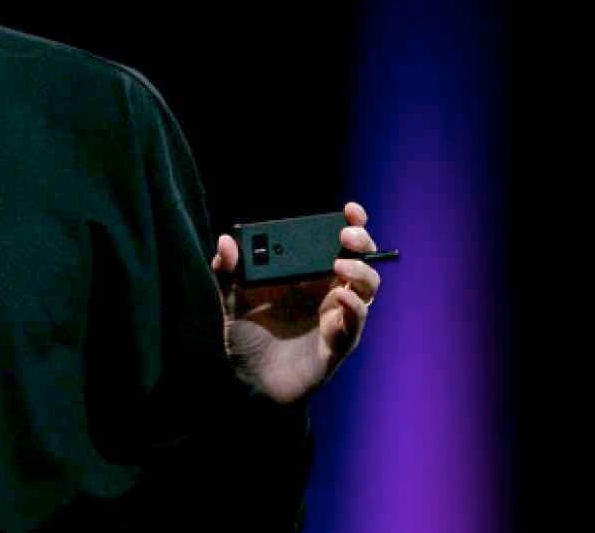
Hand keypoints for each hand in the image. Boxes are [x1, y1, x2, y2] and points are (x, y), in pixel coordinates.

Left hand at [210, 201, 380, 403]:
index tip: (350, 209)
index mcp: (310, 275)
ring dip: (360, 273)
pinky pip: (356, 322)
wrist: (251, 384)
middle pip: (362, 259)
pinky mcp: (339, 343)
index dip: (351, 223)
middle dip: (361, 241)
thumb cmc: (248, 339)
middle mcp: (329, 291)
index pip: (339, 242)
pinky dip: (353, 308)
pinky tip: (339, 300)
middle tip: (346, 235)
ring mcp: (337, 317)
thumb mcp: (233, 300)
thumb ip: (228, 272)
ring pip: (368, 287)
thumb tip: (226, 241)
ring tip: (340, 266)